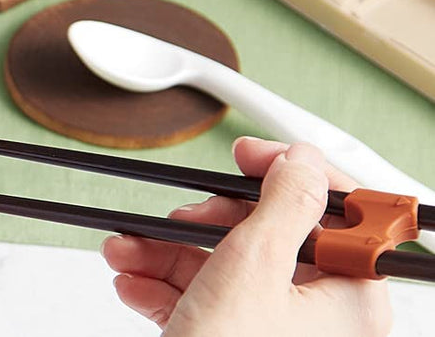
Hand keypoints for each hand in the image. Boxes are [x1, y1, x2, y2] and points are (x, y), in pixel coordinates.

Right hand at [102, 138, 392, 336]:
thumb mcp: (252, 267)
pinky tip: (131, 280)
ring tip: (126, 247)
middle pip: (268, 237)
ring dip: (167, 252)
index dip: (292, 175)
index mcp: (349, 297)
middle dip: (205, 221)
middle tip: (180, 215)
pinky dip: (163, 287)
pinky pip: (202, 302)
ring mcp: (273, 335)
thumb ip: (283, 202)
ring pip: (224, 268)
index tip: (247, 155)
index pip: (339, 213)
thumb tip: (304, 159)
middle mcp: (319, 318)